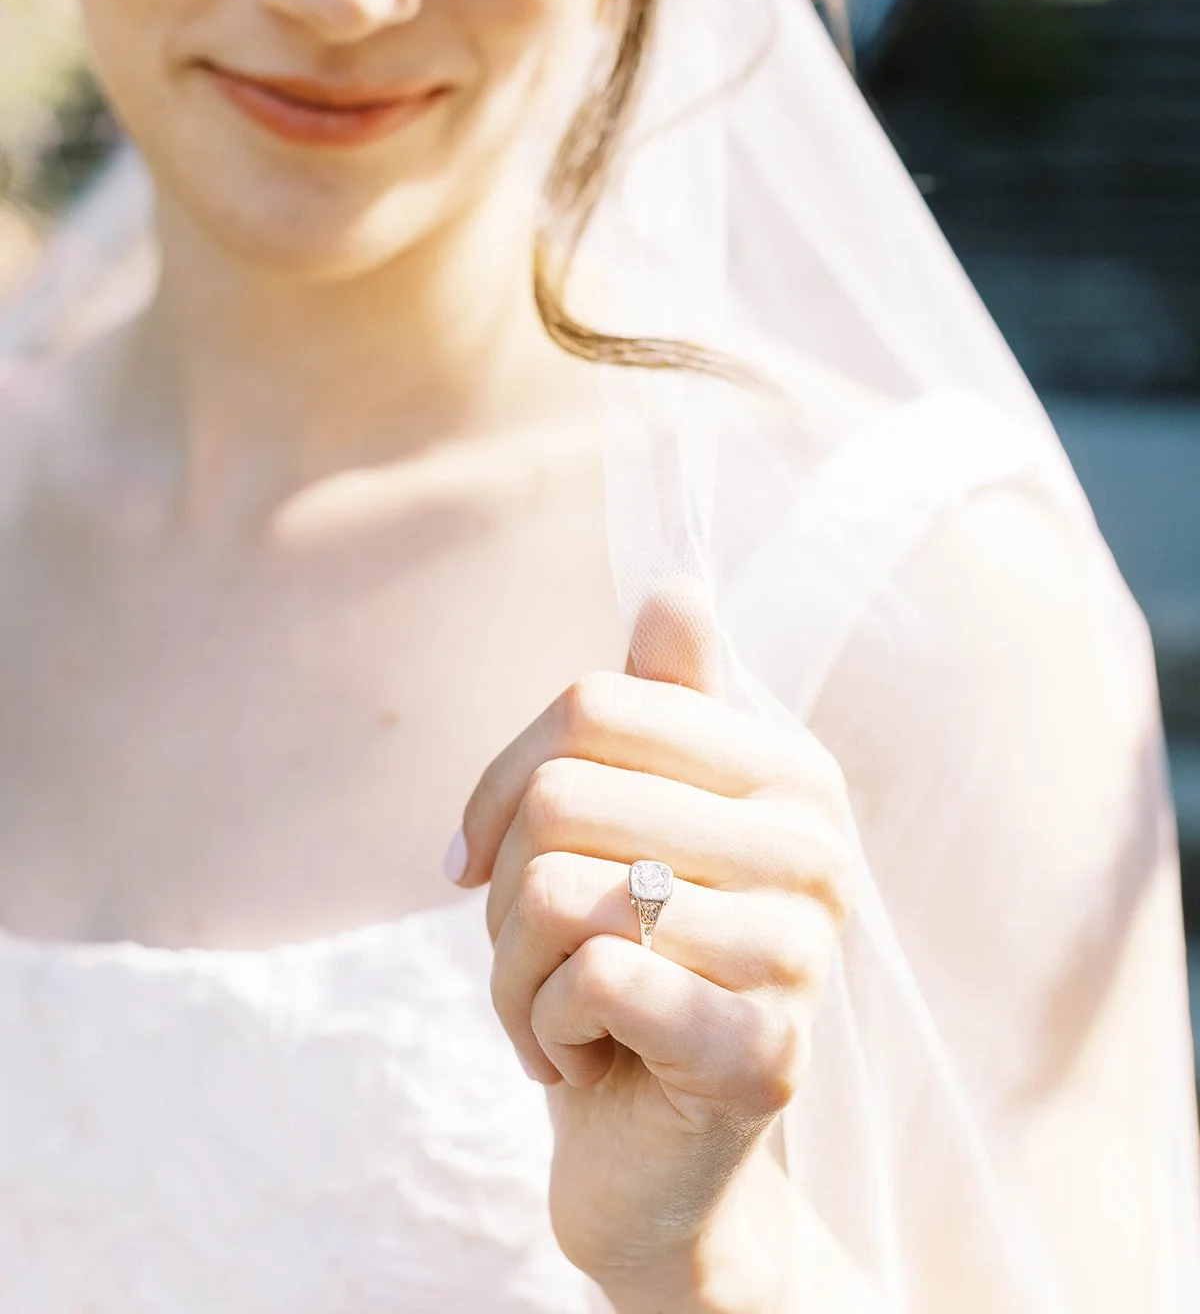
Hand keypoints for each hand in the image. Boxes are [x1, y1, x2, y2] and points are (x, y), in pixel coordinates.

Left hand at [450, 580, 859, 1308]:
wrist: (661, 1156)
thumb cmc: (635, 968)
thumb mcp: (633, 831)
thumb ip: (663, 709)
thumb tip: (678, 586)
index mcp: (786, 770)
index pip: (589, 704)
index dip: (497, 783)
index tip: (478, 858)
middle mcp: (816, 846)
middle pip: (562, 796)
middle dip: (503, 896)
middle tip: (534, 958)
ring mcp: (803, 952)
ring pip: (562, 893)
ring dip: (514, 975)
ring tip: (559, 1011)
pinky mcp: (767, 1054)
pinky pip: (592, 981)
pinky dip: (545, 1031)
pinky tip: (588, 1059)